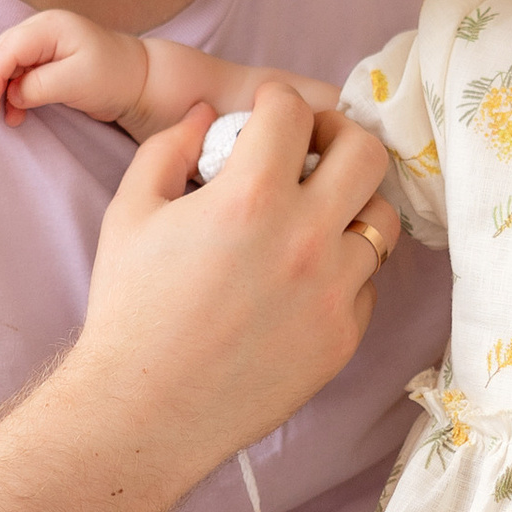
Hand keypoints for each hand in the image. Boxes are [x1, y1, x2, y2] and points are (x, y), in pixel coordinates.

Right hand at [0, 8, 148, 131]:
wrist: (140, 82)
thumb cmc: (115, 78)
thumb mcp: (77, 82)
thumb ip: (39, 86)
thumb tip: (12, 94)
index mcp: (50, 27)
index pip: (9, 49)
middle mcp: (42, 30)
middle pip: (1, 55)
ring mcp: (43, 45)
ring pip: (6, 65)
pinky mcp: (45, 63)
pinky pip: (18, 76)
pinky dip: (10, 94)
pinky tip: (12, 114)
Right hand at [73, 81, 401, 472]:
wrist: (146, 410)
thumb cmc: (131, 312)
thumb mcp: (131, 214)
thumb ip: (169, 149)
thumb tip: (205, 115)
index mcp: (251, 198)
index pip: (295, 112)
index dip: (278, 101)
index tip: (269, 111)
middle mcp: (306, 239)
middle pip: (367, 152)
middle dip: (339, 135)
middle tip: (313, 148)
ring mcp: (333, 291)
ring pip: (380, 220)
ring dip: (350, 204)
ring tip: (316, 214)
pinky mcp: (343, 337)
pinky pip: (366, 283)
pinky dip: (343, 268)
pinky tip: (305, 275)